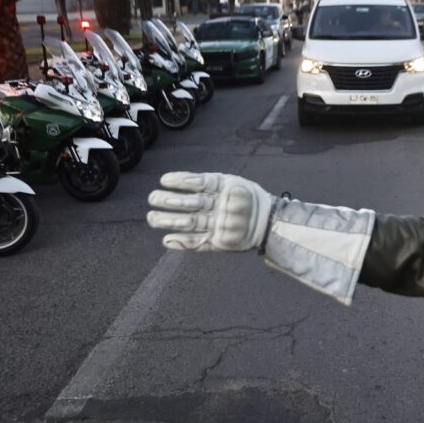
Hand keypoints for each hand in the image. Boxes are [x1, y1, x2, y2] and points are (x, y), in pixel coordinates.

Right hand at [147, 172, 272, 251]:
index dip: (181, 181)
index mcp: (218, 190)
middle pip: (189, 204)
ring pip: (190, 222)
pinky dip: (184, 243)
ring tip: (152, 217)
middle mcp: (213, 207)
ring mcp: (214, 224)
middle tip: (152, 199)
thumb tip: (207, 188)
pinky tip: (167, 241)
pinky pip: (198, 243)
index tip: (164, 180)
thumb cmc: (254, 199)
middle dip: (169, 201)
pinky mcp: (217, 242)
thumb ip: (226, 189)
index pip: (197, 184)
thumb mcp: (241, 187)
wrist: (271, 222)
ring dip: (170, 220)